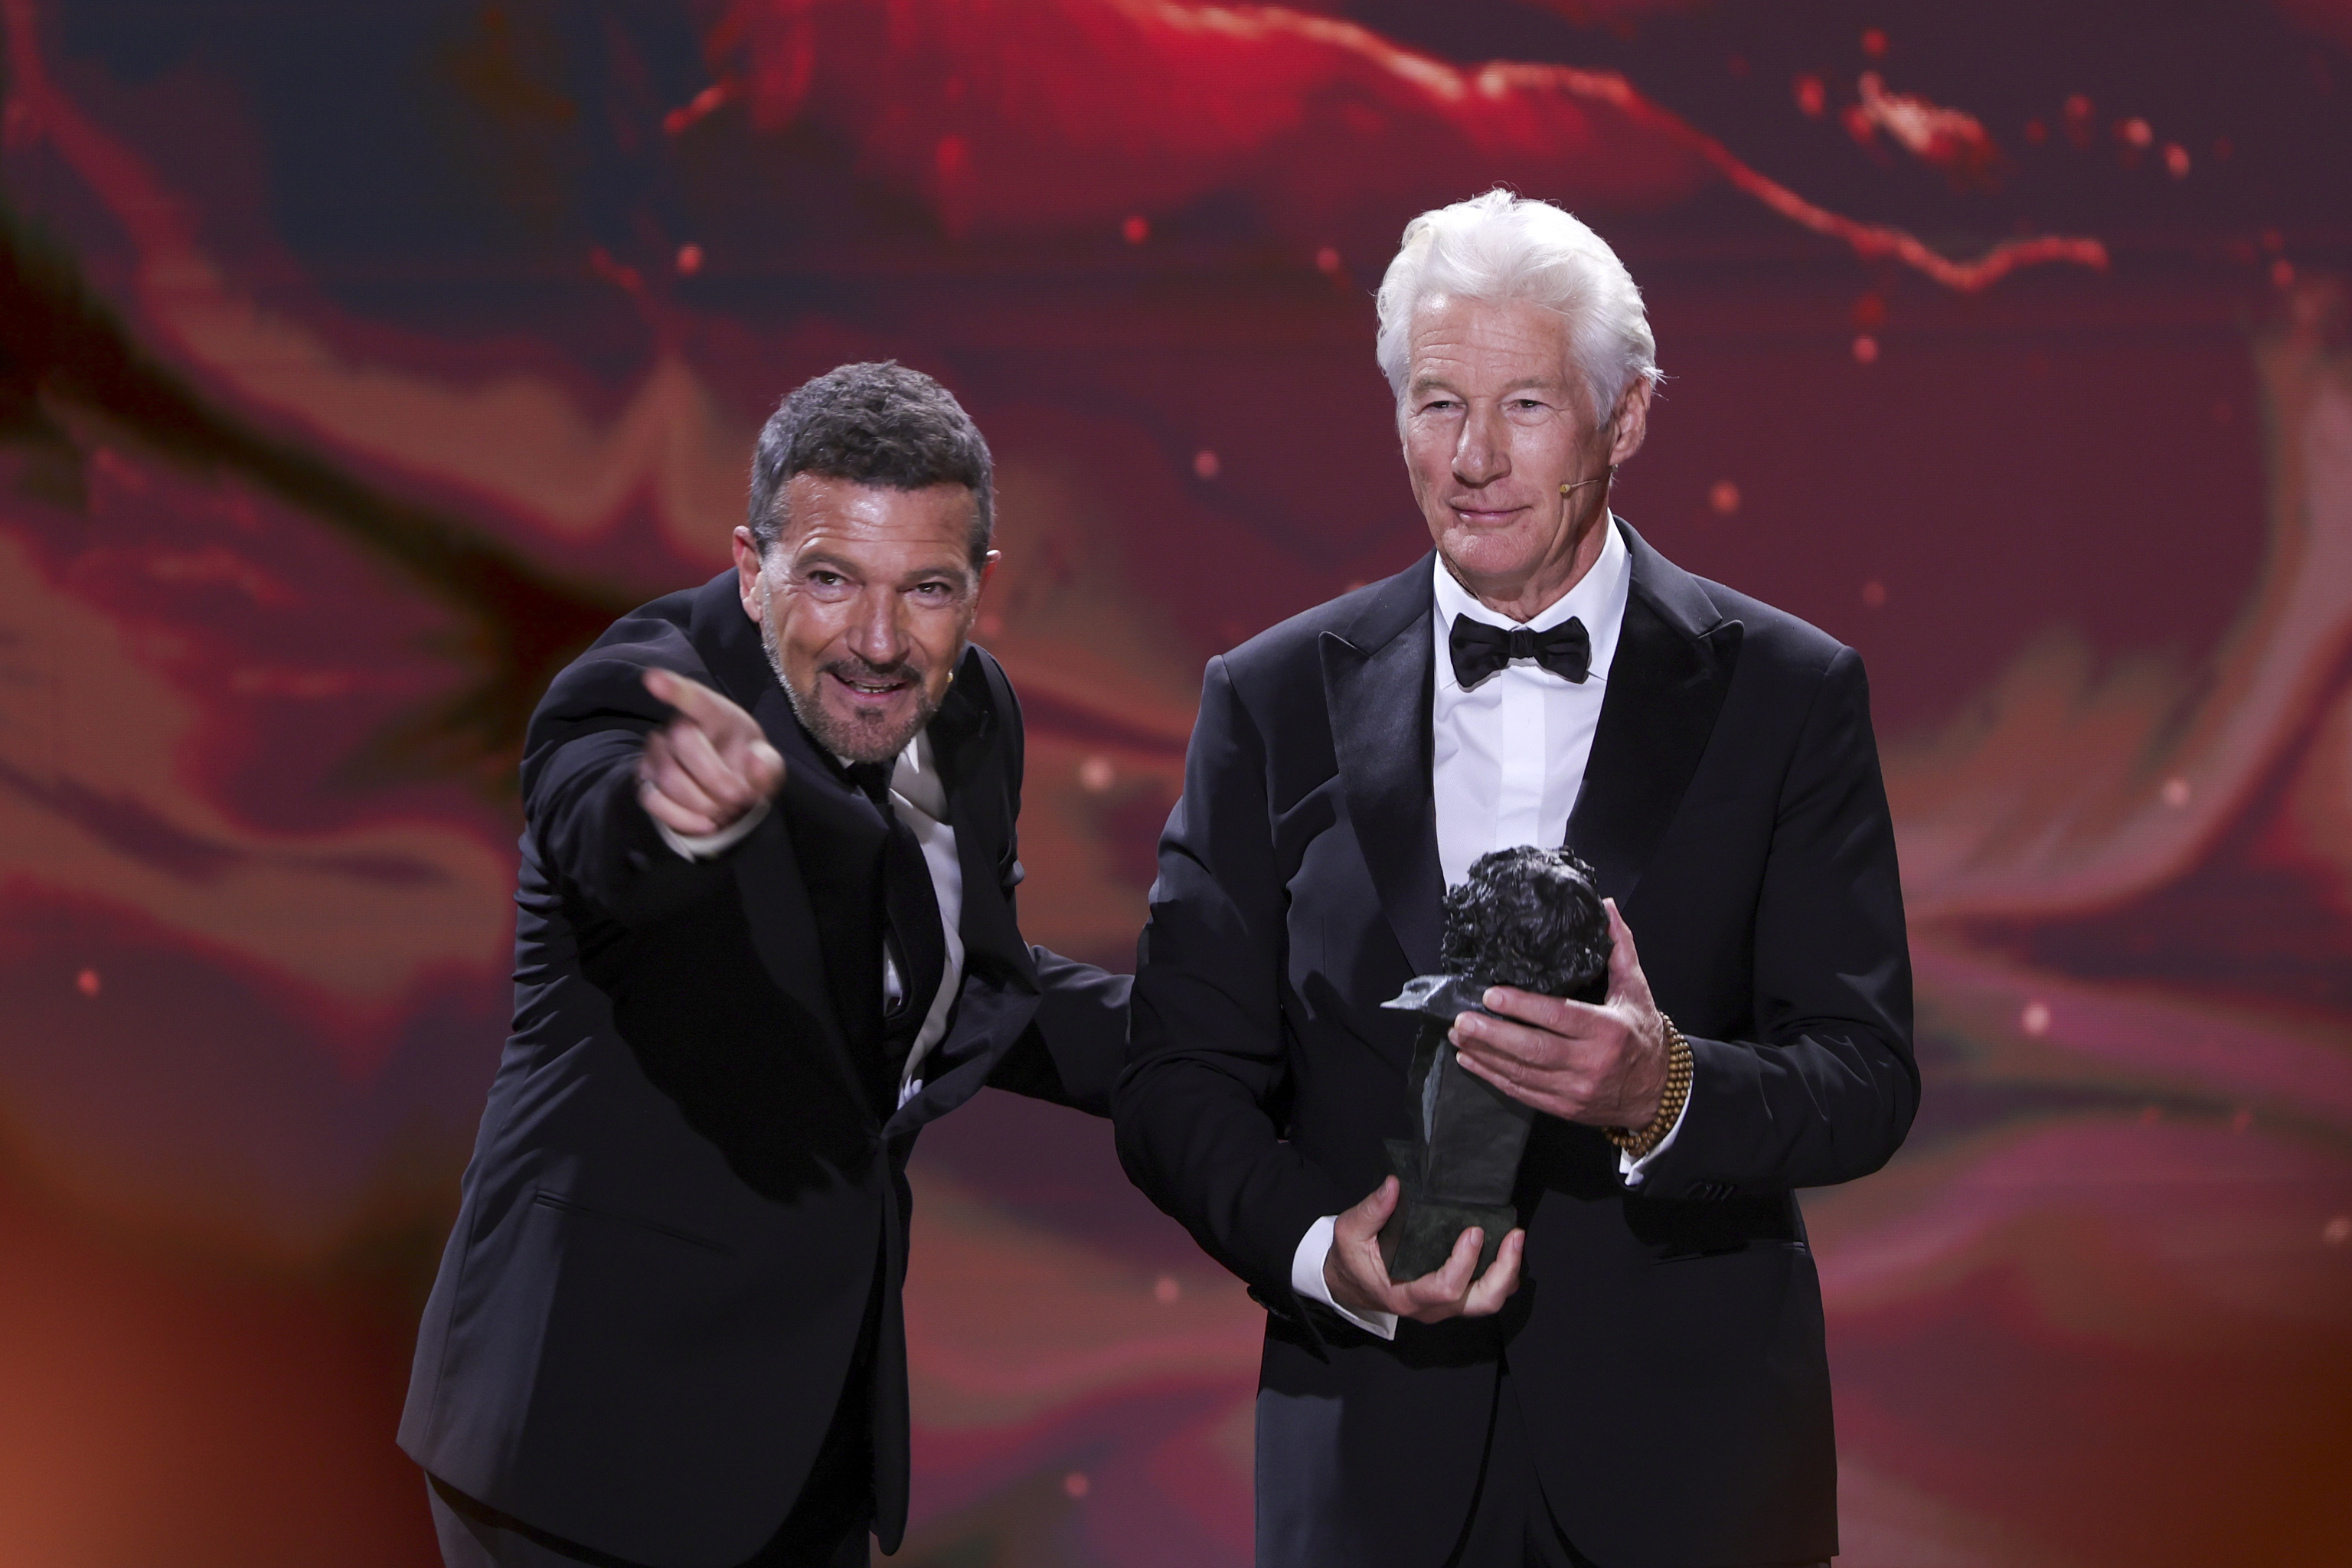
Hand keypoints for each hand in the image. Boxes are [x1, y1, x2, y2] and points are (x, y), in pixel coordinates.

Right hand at [636, 668, 785, 836]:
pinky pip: (653, 800)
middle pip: (684, 741)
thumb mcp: (768, 769)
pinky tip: (706, 823)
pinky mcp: (645, 782)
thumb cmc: (747, 771)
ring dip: (702, 802)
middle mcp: (679, 727)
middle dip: (716, 777)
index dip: (674, 689)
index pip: (694, 698)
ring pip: (669, 776)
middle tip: (739, 796)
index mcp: (715, 714)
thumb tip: (754, 760)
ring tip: (724, 809)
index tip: (653, 678)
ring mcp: (657, 754)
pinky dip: (684, 818)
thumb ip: (768, 766)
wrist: (729, 799)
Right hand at [1322, 1176, 1523, 1323]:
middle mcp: (1430, 1308)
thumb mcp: (1350, 1232)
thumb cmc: (1351, 1259)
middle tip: (1514, 1236)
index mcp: (1404, 1296)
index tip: (1473, 1231)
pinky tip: (1505, 1250)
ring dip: (1508, 1273)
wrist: (1349, 1283)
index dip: (1464, 1262)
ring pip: (1487, 1301)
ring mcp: (1443, 1307)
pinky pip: (1483, 1294)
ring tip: (1515, 1240)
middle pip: (1481, 1303)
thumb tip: (1394, 1185)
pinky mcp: (1451, 1299)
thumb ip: (1371, 1210)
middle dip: (1504, 1271)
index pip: (1444, 1288)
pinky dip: (1501, 1275)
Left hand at [1449, 899, 1667, 1129]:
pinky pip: (1522, 1093)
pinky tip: (1471, 1061)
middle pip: (1534, 1049)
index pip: (1559, 1016)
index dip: (1523, 1006)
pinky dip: (1493, 1077)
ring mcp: (1575, 1089)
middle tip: (1462, 1019)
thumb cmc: (1642, 1034)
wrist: (1657, 1092)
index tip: (1492, 994)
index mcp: (1608, 1030)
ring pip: (1522, 1073)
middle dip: (1493, 1034)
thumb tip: (1605, 907)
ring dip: (1485, 1055)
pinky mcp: (1563, 1107)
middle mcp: (1590, 1063)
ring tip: (1458, 1036)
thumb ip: (1620, 948)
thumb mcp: (1637, 989)